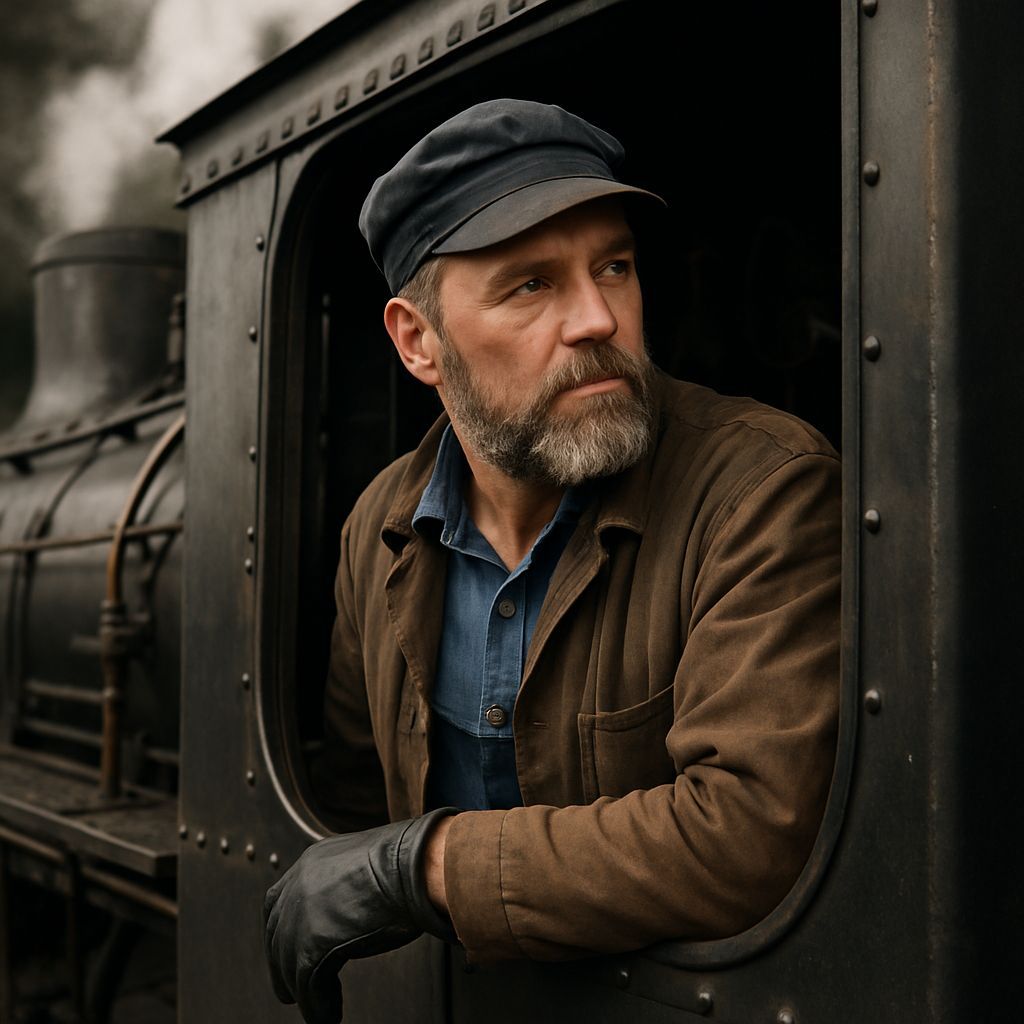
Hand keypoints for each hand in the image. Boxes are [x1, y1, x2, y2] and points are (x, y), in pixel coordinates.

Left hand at [263, 807, 457, 1023]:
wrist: (415, 866)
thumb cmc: (407, 864)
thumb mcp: (365, 865)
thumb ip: (347, 885)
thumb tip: (348, 913)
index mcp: (313, 862)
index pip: (278, 902)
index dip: (282, 932)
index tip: (285, 951)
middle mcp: (300, 885)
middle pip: (279, 936)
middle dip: (282, 967)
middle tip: (290, 991)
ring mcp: (303, 914)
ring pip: (292, 965)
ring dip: (305, 993)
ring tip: (321, 1011)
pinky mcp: (313, 943)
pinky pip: (308, 985)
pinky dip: (318, 1007)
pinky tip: (330, 1015)